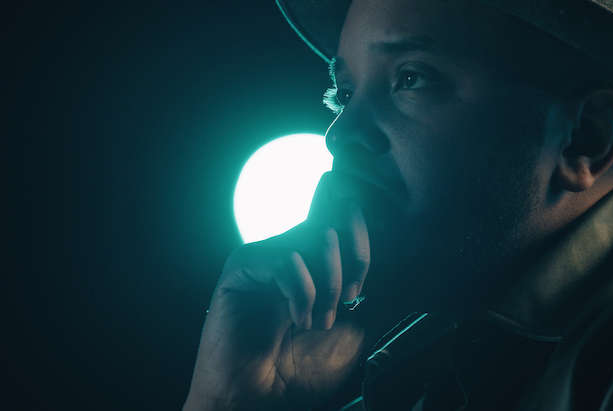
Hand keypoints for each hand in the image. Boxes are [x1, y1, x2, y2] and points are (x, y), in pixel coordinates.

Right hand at [184, 172, 376, 410]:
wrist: (254, 400)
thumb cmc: (295, 371)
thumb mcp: (344, 329)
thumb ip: (356, 291)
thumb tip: (371, 256)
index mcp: (308, 262)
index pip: (340, 220)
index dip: (360, 242)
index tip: (358, 288)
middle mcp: (285, 252)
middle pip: (332, 219)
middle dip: (350, 262)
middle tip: (344, 303)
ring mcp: (262, 257)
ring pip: (313, 236)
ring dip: (327, 282)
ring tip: (319, 321)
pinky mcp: (241, 268)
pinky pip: (285, 259)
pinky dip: (301, 291)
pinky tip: (298, 320)